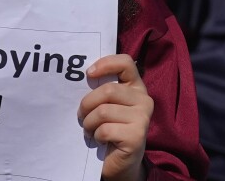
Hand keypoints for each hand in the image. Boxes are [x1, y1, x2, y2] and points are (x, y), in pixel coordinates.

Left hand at [78, 54, 153, 180]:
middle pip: (108, 90)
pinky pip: (105, 130)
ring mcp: (143, 118)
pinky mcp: (137, 136)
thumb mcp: (105, 104)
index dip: (105, 64)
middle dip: (87, 104)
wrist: (119, 161)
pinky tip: (100, 139)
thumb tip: (81, 75)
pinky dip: (96, 135)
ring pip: (103, 111)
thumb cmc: (108, 127)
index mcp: (135, 86)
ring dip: (89, 122)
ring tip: (90, 129)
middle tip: (81, 115)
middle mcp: (144, 100)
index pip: (125, 63)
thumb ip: (100, 89)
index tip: (88, 74)